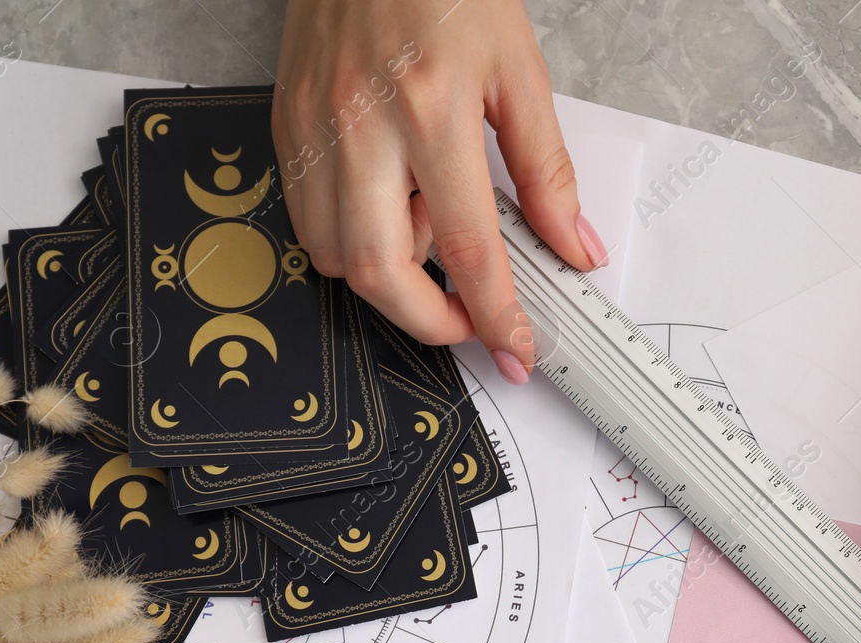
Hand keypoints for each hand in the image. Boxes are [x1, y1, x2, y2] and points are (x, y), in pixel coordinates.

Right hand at [273, 0, 606, 381]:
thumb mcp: (519, 73)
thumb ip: (547, 171)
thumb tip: (574, 246)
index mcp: (432, 113)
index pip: (468, 249)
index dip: (495, 316)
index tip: (516, 350)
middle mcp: (362, 129)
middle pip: (381, 275)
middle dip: (429, 322)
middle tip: (468, 321)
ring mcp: (313, 130)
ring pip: (335, 258)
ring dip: (388, 279)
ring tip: (429, 232)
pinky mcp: (286, 126)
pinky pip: (308, 219)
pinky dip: (350, 241)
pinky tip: (389, 207)